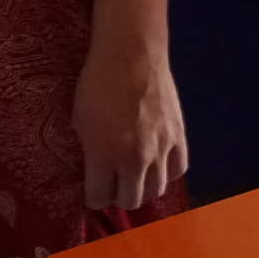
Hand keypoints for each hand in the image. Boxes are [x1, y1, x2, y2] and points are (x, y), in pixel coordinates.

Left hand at [72, 35, 186, 210]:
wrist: (131, 56)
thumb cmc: (96, 84)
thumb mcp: (79, 121)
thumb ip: (90, 151)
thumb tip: (96, 167)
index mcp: (104, 156)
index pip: (99, 197)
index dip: (93, 196)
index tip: (93, 190)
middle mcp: (135, 160)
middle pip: (131, 201)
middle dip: (119, 196)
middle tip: (114, 185)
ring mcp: (161, 150)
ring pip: (157, 190)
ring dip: (144, 187)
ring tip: (136, 176)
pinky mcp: (179, 137)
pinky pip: (178, 170)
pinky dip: (166, 173)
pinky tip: (158, 165)